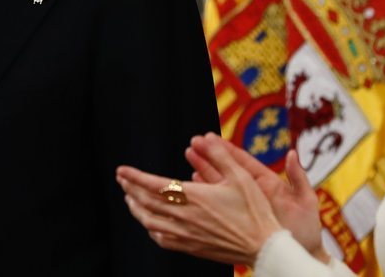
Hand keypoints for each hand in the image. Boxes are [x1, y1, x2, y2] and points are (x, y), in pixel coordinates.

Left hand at [116, 137, 282, 265]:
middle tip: (122, 180)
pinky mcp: (192, 247)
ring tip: (130, 199)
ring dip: (137, 209)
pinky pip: (163, 240)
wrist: (263, 246)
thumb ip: (221, 155)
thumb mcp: (241, 176)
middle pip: (147, 203)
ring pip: (150, 223)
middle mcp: (185, 217)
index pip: (154, 185)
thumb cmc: (255, 210)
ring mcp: (186, 235)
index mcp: (194, 197)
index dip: (135, 177)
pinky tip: (150, 224)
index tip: (121, 170)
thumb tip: (204, 136)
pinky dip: (151, 229)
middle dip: (131, 189)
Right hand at [186, 133, 326, 261]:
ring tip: (191, 158)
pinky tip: (195, 184)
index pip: (244, 162)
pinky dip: (207, 193)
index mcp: (268, 182)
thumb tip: (292, 153)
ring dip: (205, 171)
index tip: (211, 137)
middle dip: (210, 156)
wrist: (301, 255)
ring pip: (221, 185)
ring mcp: (245, 206)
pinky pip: (220, 203)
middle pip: (228, 170)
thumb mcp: (306, 201)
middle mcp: (254, 192)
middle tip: (194, 143)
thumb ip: (298, 177)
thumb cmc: (307, 229)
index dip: (227, 149)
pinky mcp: (239, 219)